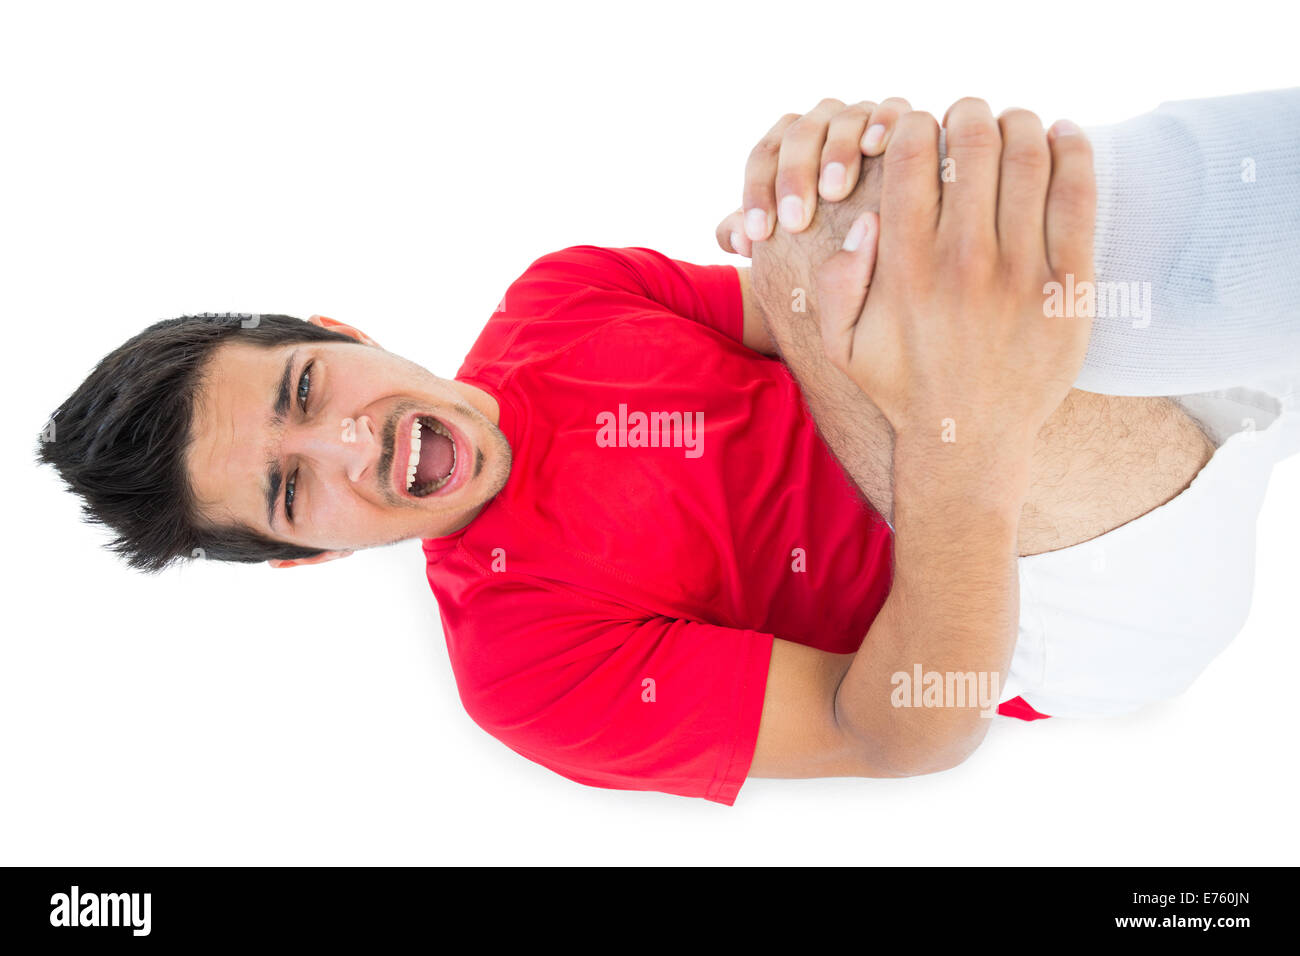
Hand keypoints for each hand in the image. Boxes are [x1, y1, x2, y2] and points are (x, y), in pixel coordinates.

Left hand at [716, 97, 912, 256]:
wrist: (879, 228)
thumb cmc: (826, 235)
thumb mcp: (788, 241)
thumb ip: (754, 236)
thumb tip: (737, 239)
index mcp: (786, 145)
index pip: (764, 158)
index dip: (756, 194)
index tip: (758, 237)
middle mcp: (821, 123)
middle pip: (799, 136)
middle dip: (794, 177)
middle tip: (795, 223)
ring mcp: (860, 116)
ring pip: (843, 121)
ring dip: (837, 153)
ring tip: (834, 191)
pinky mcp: (901, 117)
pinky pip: (892, 110)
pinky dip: (882, 122)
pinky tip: (875, 148)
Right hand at [812, 100, 1095, 448]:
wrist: (968, 441)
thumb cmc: (901, 386)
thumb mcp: (840, 344)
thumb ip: (834, 278)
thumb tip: (868, 217)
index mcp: (904, 264)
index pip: (913, 152)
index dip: (917, 123)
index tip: (922, 130)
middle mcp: (961, 259)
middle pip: (974, 139)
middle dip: (970, 113)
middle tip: (970, 118)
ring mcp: (1019, 271)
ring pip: (1029, 154)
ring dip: (1022, 122)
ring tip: (1016, 124)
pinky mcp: (1067, 285)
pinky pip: (1077, 194)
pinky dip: (1074, 151)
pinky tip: (1065, 137)